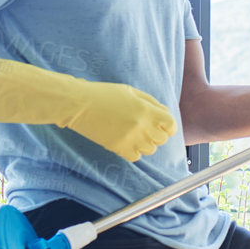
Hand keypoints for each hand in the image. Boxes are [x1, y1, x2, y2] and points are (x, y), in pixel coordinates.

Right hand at [0, 58, 176, 160]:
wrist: (79, 104)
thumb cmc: (104, 94)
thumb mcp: (130, 91)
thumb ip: (150, 102)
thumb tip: (165, 113)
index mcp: (146, 109)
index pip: (170, 124)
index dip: (168, 126)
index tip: (163, 126)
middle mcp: (141, 125)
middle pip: (162, 139)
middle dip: (157, 134)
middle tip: (146, 129)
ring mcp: (130, 138)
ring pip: (150, 150)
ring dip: (146, 143)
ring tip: (134, 135)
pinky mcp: (118, 148)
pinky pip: (136, 157)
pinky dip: (134, 152)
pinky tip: (126, 142)